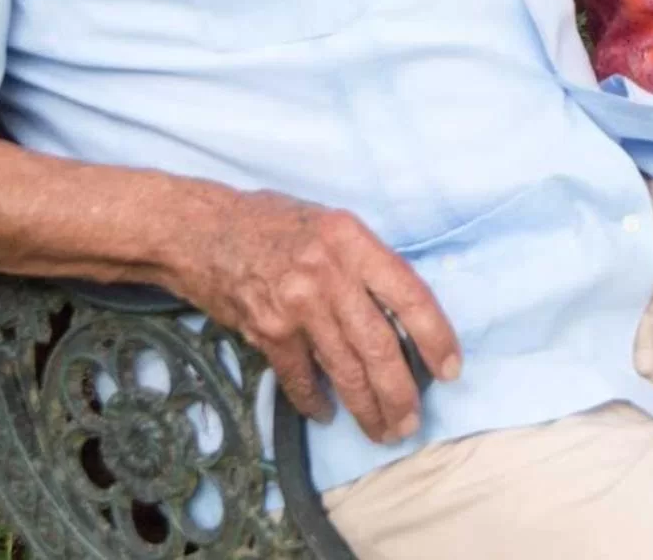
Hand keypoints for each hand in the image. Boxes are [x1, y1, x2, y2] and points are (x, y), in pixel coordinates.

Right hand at [172, 189, 460, 443]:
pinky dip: (314, 401)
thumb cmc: (273, 222)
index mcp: (352, 240)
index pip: (408, 294)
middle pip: (379, 346)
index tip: (451, 368)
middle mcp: (327, 273)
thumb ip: (365, 261)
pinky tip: (326, 413)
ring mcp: (295, 305)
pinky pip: (300, 378)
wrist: (200, 230)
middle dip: (401, 392)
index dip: (436, 336)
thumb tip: (402, 312)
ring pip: (344, 370)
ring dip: (367, 407)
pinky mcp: (267, 330)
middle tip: (413, 422)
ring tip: (383, 430)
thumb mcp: (330, 223)